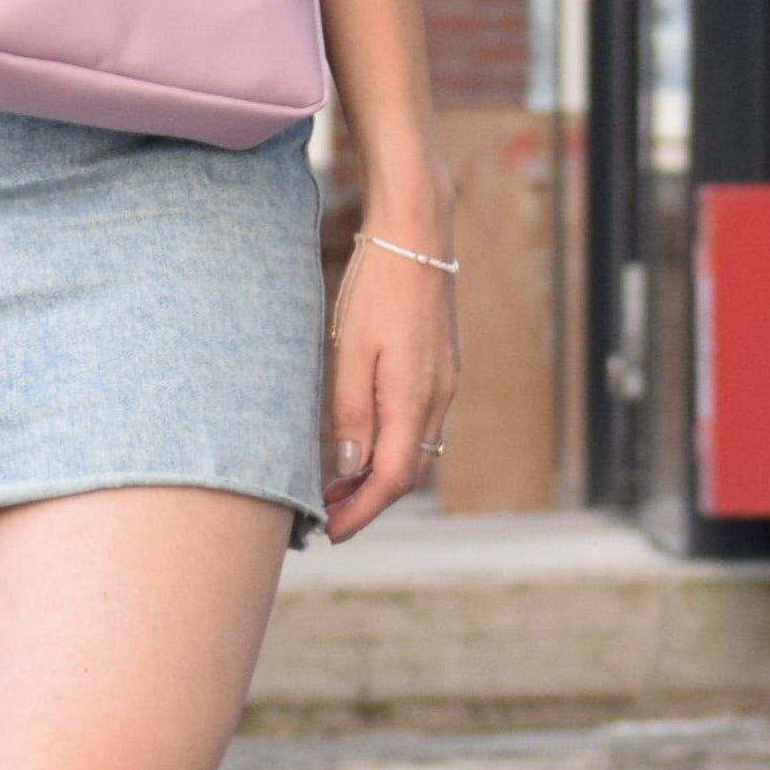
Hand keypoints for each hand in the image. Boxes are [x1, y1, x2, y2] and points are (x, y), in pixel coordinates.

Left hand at [324, 231, 457, 539]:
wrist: (416, 237)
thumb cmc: (378, 288)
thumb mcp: (351, 351)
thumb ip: (351, 413)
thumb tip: (349, 467)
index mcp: (415, 398)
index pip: (394, 479)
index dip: (362, 511)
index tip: (332, 532)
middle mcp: (438, 398)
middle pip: (407, 472)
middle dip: (367, 501)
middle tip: (326, 516)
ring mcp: (443, 383)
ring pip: (415, 451)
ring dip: (378, 476)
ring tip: (335, 487)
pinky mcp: (440, 369)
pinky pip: (418, 425)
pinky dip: (390, 447)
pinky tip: (361, 445)